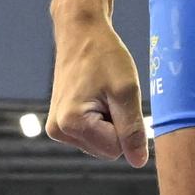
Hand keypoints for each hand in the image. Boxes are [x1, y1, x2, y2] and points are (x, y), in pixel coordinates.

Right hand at [46, 13, 152, 164]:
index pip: (116, 149)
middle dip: (116, 125)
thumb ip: (132, 130)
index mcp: (71, 122)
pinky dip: (100, 120)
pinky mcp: (59, 124)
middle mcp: (58, 130)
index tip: (117, 98)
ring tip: (101, 94)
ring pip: (100, 144)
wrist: (81, 33)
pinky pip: (92, 136)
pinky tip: (94, 97)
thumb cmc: (104, 56)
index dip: (125, 125)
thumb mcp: (126, 91)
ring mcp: (56, 128)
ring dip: (109, 122)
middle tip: (109, 94)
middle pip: (106, 150)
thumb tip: (137, 162)